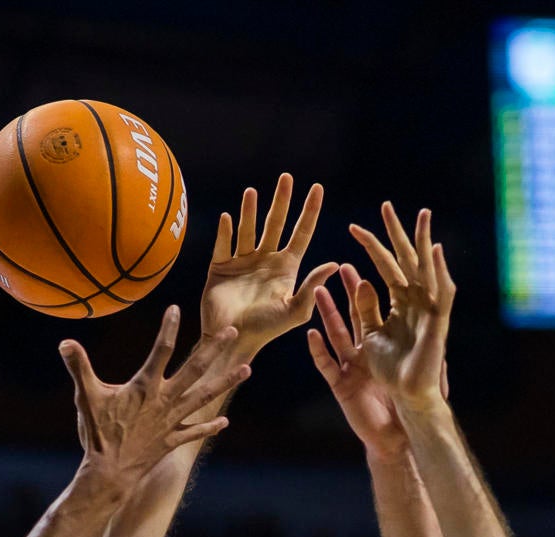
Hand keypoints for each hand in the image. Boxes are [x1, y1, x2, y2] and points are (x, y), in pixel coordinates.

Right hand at [60, 306, 248, 487]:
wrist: (109, 473)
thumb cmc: (97, 433)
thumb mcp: (86, 397)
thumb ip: (79, 367)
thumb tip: (65, 342)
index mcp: (145, 387)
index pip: (161, 350)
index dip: (168, 328)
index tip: (176, 308)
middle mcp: (165, 401)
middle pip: (195, 369)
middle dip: (214, 348)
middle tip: (232, 330)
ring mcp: (172, 420)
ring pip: (205, 397)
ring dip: (226, 382)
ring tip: (247, 369)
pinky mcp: (173, 439)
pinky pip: (195, 431)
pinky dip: (209, 426)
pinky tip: (224, 422)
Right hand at [201, 174, 337, 358]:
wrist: (232, 341)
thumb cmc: (266, 330)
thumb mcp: (295, 311)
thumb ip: (312, 286)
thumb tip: (334, 263)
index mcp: (286, 267)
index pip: (301, 233)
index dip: (309, 211)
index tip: (317, 188)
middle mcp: (265, 259)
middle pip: (275, 223)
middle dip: (282, 201)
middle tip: (286, 177)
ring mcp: (242, 262)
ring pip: (248, 229)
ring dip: (250, 211)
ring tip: (252, 192)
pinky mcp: (220, 267)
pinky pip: (222, 245)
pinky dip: (224, 232)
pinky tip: (227, 217)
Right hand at [307, 263, 449, 460]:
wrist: (396, 436)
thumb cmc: (409, 406)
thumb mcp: (422, 366)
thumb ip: (426, 340)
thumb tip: (442, 312)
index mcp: (383, 344)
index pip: (376, 309)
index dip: (370, 287)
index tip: (368, 263)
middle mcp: (365, 351)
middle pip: (354, 314)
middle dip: (346, 291)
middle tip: (338, 266)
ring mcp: (350, 366)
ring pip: (336, 334)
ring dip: (327, 313)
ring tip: (318, 292)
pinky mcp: (341, 385)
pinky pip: (326, 365)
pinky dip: (318, 350)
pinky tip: (311, 334)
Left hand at [347, 203, 455, 411]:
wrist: (405, 400)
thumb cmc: (390, 372)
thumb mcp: (371, 336)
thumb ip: (367, 309)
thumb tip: (362, 279)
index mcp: (398, 305)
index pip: (385, 268)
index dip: (372, 247)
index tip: (356, 227)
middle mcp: (414, 303)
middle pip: (404, 262)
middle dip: (396, 235)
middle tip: (387, 207)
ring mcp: (426, 311)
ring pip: (423, 272)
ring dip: (421, 245)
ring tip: (420, 218)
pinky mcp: (433, 324)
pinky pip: (438, 294)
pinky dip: (435, 274)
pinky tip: (432, 253)